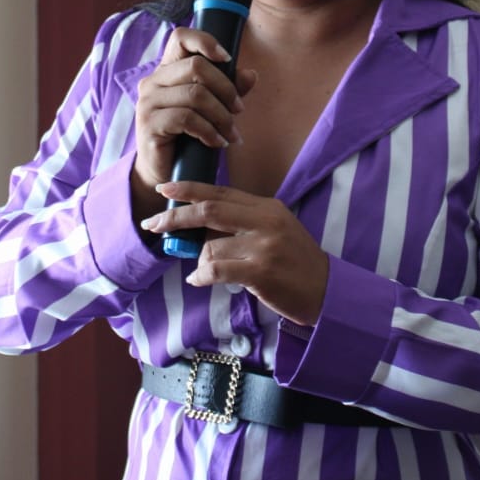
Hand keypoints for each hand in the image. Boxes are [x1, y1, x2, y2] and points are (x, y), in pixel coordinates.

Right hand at [131, 28, 256, 218]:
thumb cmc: (188, 136)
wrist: (163, 171)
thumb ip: (229, 90)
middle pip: (196, 66)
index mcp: (167, 70)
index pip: (180, 37)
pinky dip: (209, 131)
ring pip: (195, 94)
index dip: (206, 41)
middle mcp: (153, 81)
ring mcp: (148, 102)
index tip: (228, 58)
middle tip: (239, 111)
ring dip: (222, 116)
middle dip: (226, 89)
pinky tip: (217, 143)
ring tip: (232, 134)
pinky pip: (187, 119)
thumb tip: (251, 74)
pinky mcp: (149, 124)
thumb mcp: (212, 110)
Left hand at [141, 181, 329, 325]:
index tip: (165, 188)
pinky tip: (200, 280)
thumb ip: (244, 221)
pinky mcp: (260, 272)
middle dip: (175, 216)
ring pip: (210, 246)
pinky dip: (201, 276)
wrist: (327, 291)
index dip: (189, 189)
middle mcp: (265, 221)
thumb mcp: (275, 230)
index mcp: (267, 207)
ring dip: (198, 260)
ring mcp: (263, 246)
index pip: (220, 192)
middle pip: (209, 211)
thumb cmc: (296, 262)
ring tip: (204, 271)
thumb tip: (202, 222)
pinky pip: (216, 269)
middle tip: (152, 222)